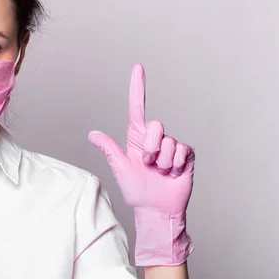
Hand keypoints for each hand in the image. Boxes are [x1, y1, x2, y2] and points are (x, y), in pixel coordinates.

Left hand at [88, 64, 194, 265]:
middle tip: (148, 164)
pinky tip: (173, 174)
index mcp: (137, 138)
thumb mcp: (119, 168)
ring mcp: (172, 147)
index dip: (138, 87)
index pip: (138, 108)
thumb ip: (109, 149)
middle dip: (151, 147)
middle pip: (156, 125)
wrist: (156, 210)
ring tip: (160, 172)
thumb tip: (92, 134)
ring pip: (169, 142)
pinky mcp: (186, 156)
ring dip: (163, 162)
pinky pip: (183, 151)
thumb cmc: (136, 191)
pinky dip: (175, 165)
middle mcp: (155, 139)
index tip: (138, 68)